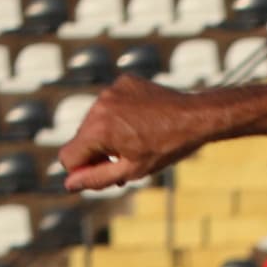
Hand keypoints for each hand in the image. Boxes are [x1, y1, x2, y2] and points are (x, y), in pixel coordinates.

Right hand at [61, 78, 203, 192]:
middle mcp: (99, 106)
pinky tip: (142, 122)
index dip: (83, 170)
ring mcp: (111, 91)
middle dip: (97, 152)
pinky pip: (110, 104)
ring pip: (94, 121)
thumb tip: (69, 184)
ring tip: (135, 141)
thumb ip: (96, 178)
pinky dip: (119, 115)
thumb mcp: (132, 170)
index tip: (106, 173)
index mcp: (98, 130)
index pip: (68, 157)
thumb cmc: (167, 147)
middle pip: (81, 139)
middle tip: (126, 161)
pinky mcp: (123, 82)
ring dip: (108, 134)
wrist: (197, 116)